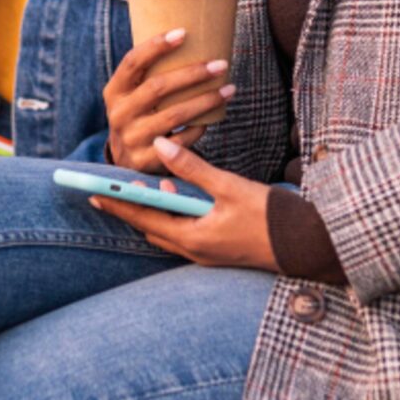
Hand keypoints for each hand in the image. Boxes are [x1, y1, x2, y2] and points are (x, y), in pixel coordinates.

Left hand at [86, 136, 275, 270]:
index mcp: (193, 238)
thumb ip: (192, 168)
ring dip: (154, 211)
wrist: (308, 246)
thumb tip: (161, 145)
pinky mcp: (219, 250)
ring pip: (167, 231)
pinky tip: (177, 198)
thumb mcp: (229, 187)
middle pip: (151, 227)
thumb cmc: (271, 217)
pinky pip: (184, 233)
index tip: (91, 192)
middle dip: (130, 208)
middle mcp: (195, 251)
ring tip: (144, 188)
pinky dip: (173, 215)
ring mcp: (207, 254)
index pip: (143, 218)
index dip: (116, 203)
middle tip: (109, 190)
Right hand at [100, 28, 235, 172]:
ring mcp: (131, 138)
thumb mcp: (132, 95)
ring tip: (229, 89)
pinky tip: (215, 117)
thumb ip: (149, 73)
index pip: (132, 62)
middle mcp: (119, 113)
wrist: (126, 160)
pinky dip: (199, 127)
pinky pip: (181, 140)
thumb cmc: (140, 114)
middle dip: (193, 74)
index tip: (183, 33)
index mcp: (114, 91)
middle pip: (158, 88)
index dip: (156, 46)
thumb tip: (188, 37)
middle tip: (220, 64)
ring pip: (174, 115)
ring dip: (205, 101)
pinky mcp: (146, 160)